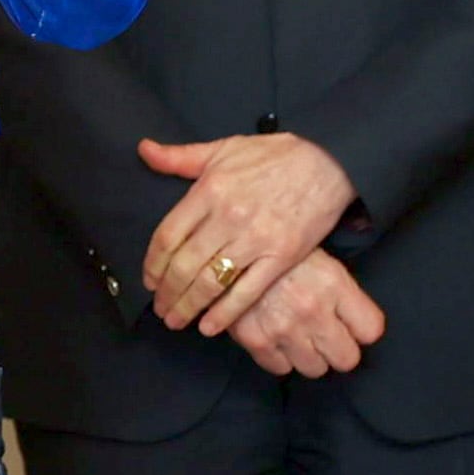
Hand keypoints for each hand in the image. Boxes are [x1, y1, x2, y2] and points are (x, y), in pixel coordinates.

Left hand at [135, 130, 356, 333]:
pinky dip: (225, 314)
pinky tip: (209, 326)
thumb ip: (181, 157)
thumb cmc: (275, 155)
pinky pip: (246, 292)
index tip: (149, 281)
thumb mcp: (224, 148)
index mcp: (208, 191)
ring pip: (210, 282)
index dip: (153, 265)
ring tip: (177, 321)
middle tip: (161, 309)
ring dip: (188, 306)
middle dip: (167, 293)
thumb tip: (144, 150)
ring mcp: (255, 239)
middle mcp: (227, 217)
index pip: (167, 236)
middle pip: (184, 265)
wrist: (329, 161)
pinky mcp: (281, 257)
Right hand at [226, 248, 384, 377]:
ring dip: (309, 357)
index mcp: (334, 284)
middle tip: (327, 337)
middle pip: (347, 359)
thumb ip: (340, 290)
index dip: (362, 329)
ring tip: (299, 337)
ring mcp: (284, 328)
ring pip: (315, 369)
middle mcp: (313, 310)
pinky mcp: (255, 340)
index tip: (352, 326)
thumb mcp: (318, 258)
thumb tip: (356, 320)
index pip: (371, 330)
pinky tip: (275, 338)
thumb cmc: (278, 247)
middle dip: (339, 350)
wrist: (227, 246)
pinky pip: (280, 370)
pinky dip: (279, 358)